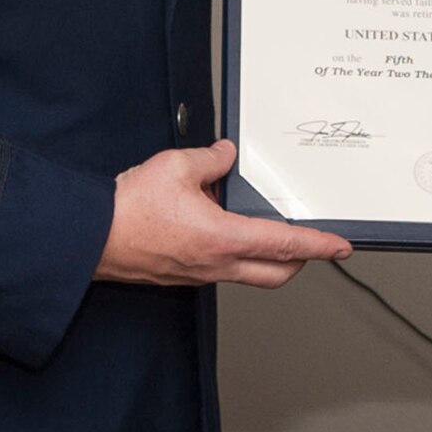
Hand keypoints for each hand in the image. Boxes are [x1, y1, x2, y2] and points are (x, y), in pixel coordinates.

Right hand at [96, 139, 350, 287]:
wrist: (89, 238)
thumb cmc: (127, 210)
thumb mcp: (176, 166)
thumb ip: (211, 160)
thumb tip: (226, 156)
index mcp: (223, 238)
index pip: (285, 245)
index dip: (319, 246)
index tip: (341, 246)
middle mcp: (216, 264)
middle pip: (276, 272)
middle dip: (301, 260)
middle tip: (314, 245)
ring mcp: (199, 274)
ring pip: (249, 273)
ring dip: (266, 256)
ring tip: (267, 229)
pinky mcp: (183, 275)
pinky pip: (222, 268)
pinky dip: (236, 253)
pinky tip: (223, 227)